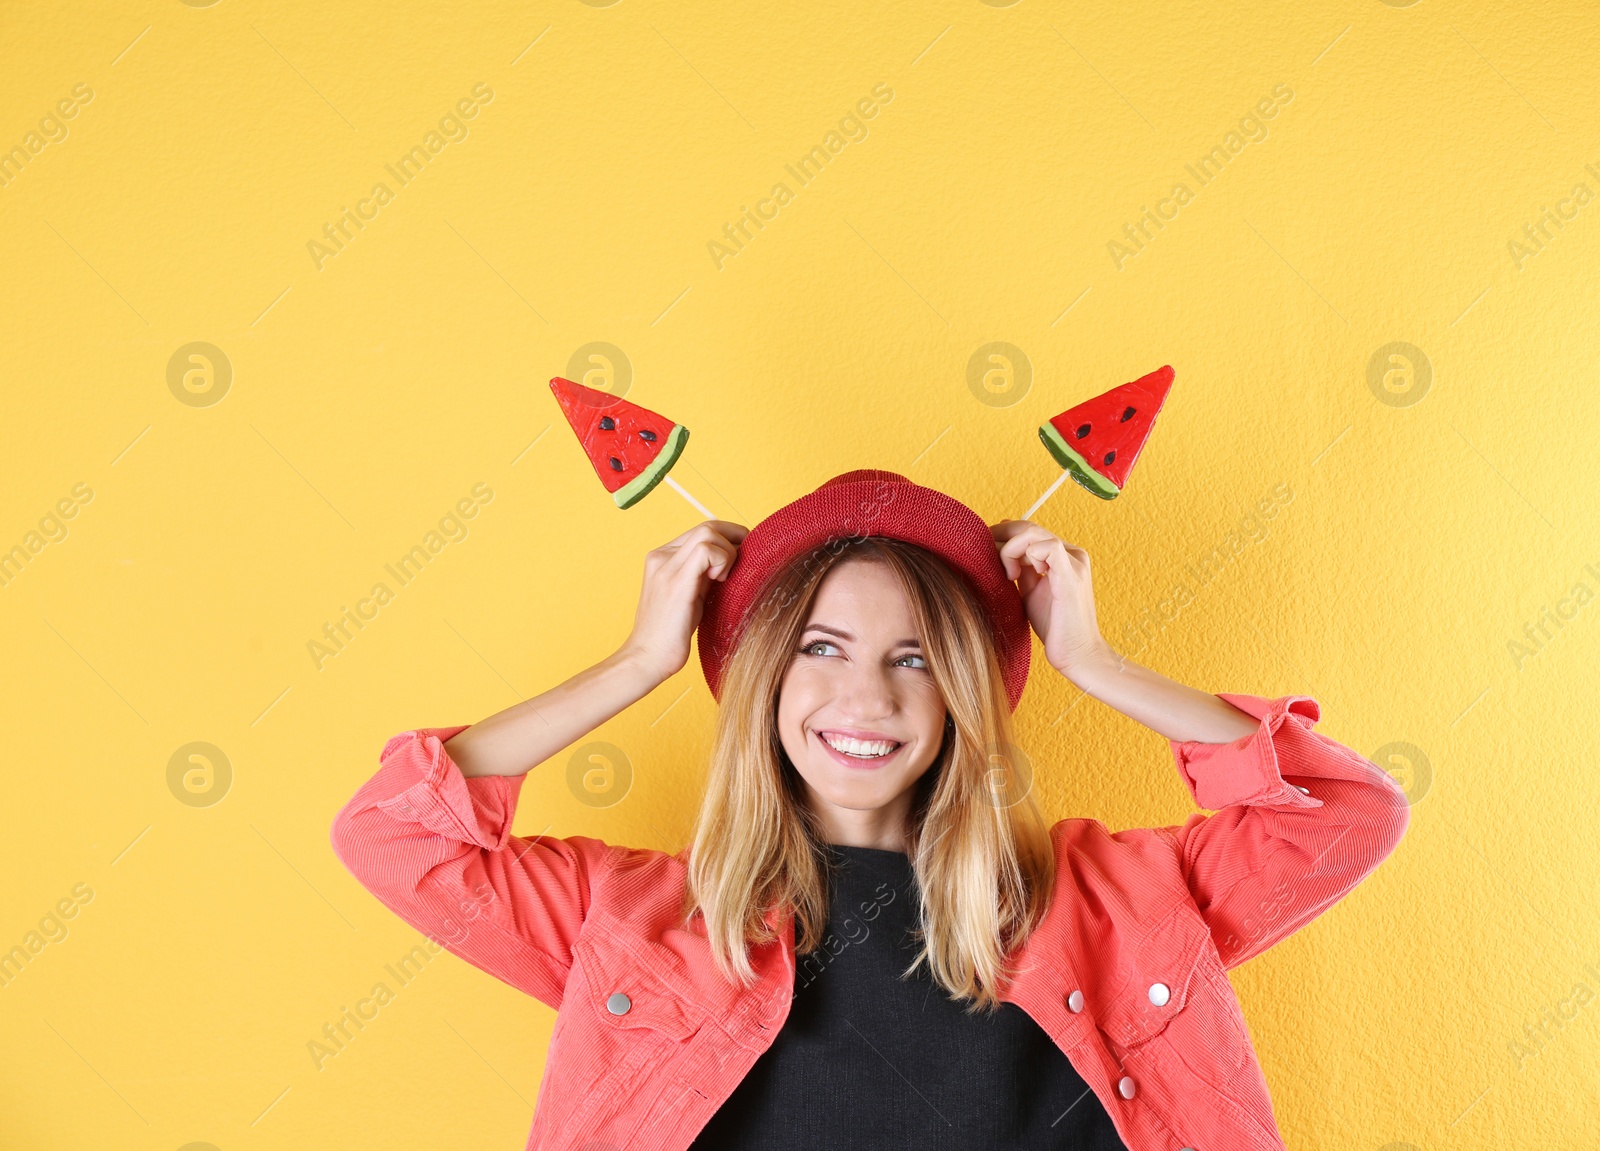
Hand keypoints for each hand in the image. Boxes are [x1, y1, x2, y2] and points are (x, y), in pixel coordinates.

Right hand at [619, 520, 748, 685]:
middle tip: (744, 563)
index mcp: (663, 557)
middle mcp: (661, 556)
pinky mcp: (675, 581)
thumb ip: (706, 573)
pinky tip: (720, 581)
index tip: (740, 559)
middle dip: (735, 539)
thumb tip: (734, 557)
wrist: (646, 658)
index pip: (702, 529)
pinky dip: (722, 560)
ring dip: (727, 552)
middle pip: (707, 526)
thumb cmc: (672, 633)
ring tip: (723, 579)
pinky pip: (705, 551)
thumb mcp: (692, 594)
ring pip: (708, 532)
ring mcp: (665, 566)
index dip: (728, 538)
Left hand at [990, 519, 1112, 679]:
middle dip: (999, 538)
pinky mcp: (1071, 576)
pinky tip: (1019, 577)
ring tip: (1009, 575)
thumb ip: (1020, 568)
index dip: (1002, 535)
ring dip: (1010, 550)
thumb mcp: (1030, 591)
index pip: (1028, 530)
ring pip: (1034, 533)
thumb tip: (998, 546)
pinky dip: (1028, 555)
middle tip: (985, 557)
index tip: (984, 553)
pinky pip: (1049, 547)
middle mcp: (1072, 553)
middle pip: (1028, 527)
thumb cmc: (1054, 626)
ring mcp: (1074, 562)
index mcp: (1063, 555)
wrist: (1077, 655)